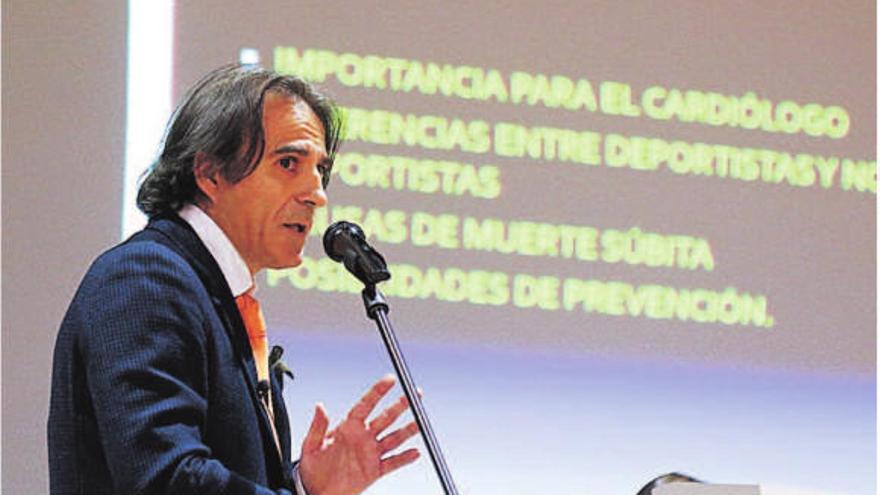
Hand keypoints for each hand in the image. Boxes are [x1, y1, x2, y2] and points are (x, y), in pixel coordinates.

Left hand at [299, 375, 420, 494]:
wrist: (315, 493)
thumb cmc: (310, 469)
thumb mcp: (310, 447)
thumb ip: (318, 427)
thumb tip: (320, 406)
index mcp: (347, 428)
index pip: (366, 405)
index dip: (378, 391)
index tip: (390, 379)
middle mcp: (362, 438)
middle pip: (386, 418)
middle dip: (401, 405)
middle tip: (416, 393)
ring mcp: (370, 454)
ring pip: (394, 438)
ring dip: (408, 430)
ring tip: (421, 421)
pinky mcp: (374, 471)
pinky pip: (392, 463)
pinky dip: (404, 458)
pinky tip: (415, 453)